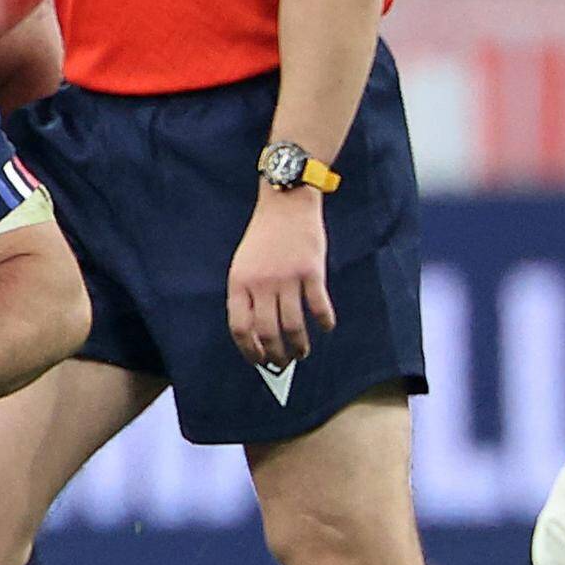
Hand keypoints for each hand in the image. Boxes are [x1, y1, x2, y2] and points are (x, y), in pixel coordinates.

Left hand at [227, 191, 335, 369]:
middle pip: (268, 332)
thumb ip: (246, 294)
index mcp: (239, 283)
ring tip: (302, 352)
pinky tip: (325, 327)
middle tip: (284, 362)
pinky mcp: (311, 271)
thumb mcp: (243, 264)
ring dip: (299, 346)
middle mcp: (261, 284)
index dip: (249, 350)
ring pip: (293, 326)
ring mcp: (287, 278)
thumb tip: (256, 332)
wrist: (285, 202)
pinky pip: (319, 306)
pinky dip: (324, 322)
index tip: (258, 360)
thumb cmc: (264, 236)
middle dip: (276, 354)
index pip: (240, 328)